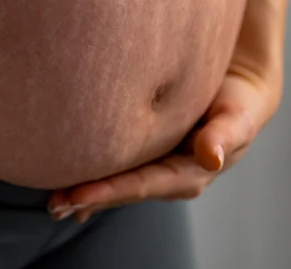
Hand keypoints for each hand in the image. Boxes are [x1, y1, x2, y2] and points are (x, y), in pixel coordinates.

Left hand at [46, 59, 281, 223]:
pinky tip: (66, 185)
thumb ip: (225, 134)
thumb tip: (210, 156)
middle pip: (122, 191)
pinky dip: (92, 176)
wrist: (237, 85)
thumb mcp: (237, 116)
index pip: (142, 185)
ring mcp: (154, 166)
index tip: (76, 196)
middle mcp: (167, 176)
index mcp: (188, 174)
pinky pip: (114, 165)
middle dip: (89, 199)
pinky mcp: (144, 151)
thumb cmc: (237, 101)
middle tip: (54, 204)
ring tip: (53, 201)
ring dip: (84, 193)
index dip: (109, 192)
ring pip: (115, 181)